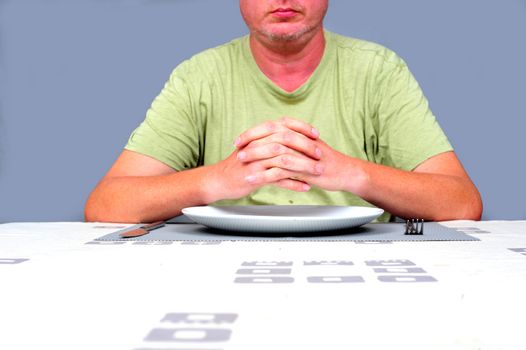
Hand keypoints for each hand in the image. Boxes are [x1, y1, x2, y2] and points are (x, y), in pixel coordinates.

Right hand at [203, 117, 322, 201]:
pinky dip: (294, 183)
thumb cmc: (238, 165)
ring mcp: (256, 161)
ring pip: (285, 160)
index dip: (301, 128)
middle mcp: (257, 145)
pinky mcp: (254, 177)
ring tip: (318, 172)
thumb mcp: (254, 147)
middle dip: (306, 147)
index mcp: (258, 135)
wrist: (219, 180)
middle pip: (286, 141)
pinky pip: (278, 179)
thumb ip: (269, 140)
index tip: (316, 134)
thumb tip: (288, 135)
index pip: (283, 125)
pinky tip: (305, 186)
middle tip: (320, 154)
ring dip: (304, 166)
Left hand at [235, 116, 361, 193]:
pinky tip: (254, 180)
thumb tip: (273, 141)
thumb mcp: (308, 148)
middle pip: (271, 135)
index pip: (272, 126)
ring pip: (275, 151)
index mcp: (300, 132)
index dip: (254, 131)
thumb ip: (292, 143)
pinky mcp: (305, 170)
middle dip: (251, 141)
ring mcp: (304, 154)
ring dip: (256, 157)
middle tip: (237, 148)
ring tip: (242, 163)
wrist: (346, 172)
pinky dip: (265, 175)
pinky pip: (282, 171)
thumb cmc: (326, 162)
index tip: (240, 138)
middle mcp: (301, 140)